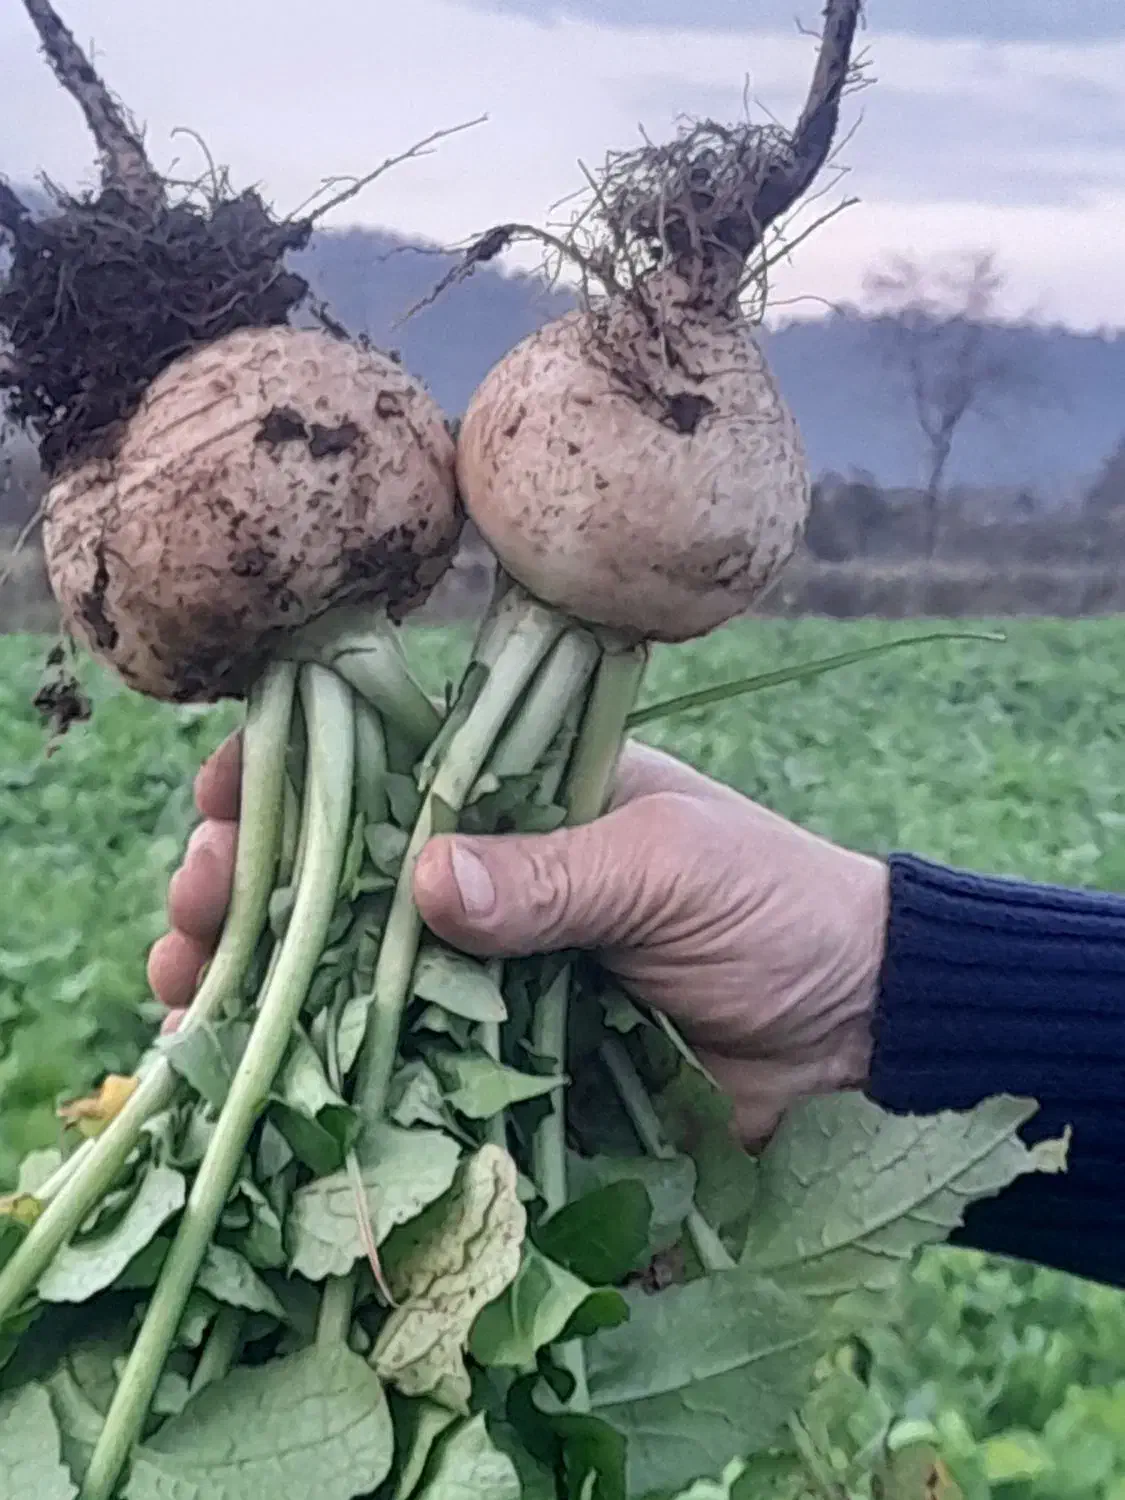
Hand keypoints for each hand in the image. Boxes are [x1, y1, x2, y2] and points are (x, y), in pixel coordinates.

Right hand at [150, 737, 888, 1143]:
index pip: (386, 768)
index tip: (217, 797)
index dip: (295, 777)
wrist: (857, 1028)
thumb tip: (423, 882)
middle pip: (343, 871)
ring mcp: (493, 969)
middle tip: (184, 909)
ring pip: (352, 963)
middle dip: (250, 883)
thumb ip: (557, 873)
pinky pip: (403, 1052)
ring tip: (181, 989)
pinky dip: (330, 1061)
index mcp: (527, 794)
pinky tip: (252, 1071)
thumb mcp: (671, 865)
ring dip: (263, 973)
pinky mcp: (508, 1054)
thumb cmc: (777, 907)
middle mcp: (494, 875)